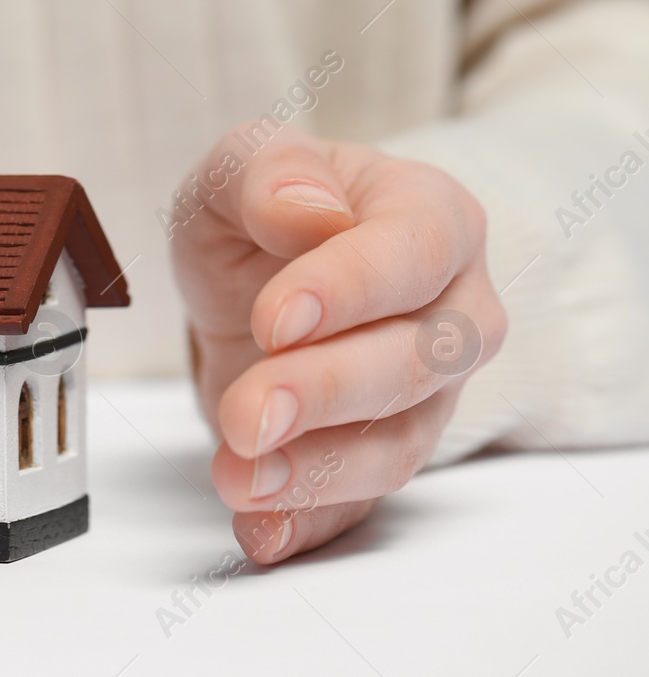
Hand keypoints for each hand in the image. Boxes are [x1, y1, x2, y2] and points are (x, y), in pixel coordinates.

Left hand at [171, 124, 505, 563]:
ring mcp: (427, 395)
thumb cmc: (270, 209)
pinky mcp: (381, 454)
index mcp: (431, 218)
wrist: (262, 273)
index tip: (275, 318)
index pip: (413, 254)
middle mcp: (453, 310)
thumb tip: (309, 210)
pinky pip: (361, 503)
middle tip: (245, 412)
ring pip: (400, 444)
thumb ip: (269, 171)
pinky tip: (262, 529)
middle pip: (417, 361)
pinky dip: (311, 524)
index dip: (349, 289)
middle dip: (326, 392)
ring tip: (239, 476)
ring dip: (318, 470)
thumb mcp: (245, 165)